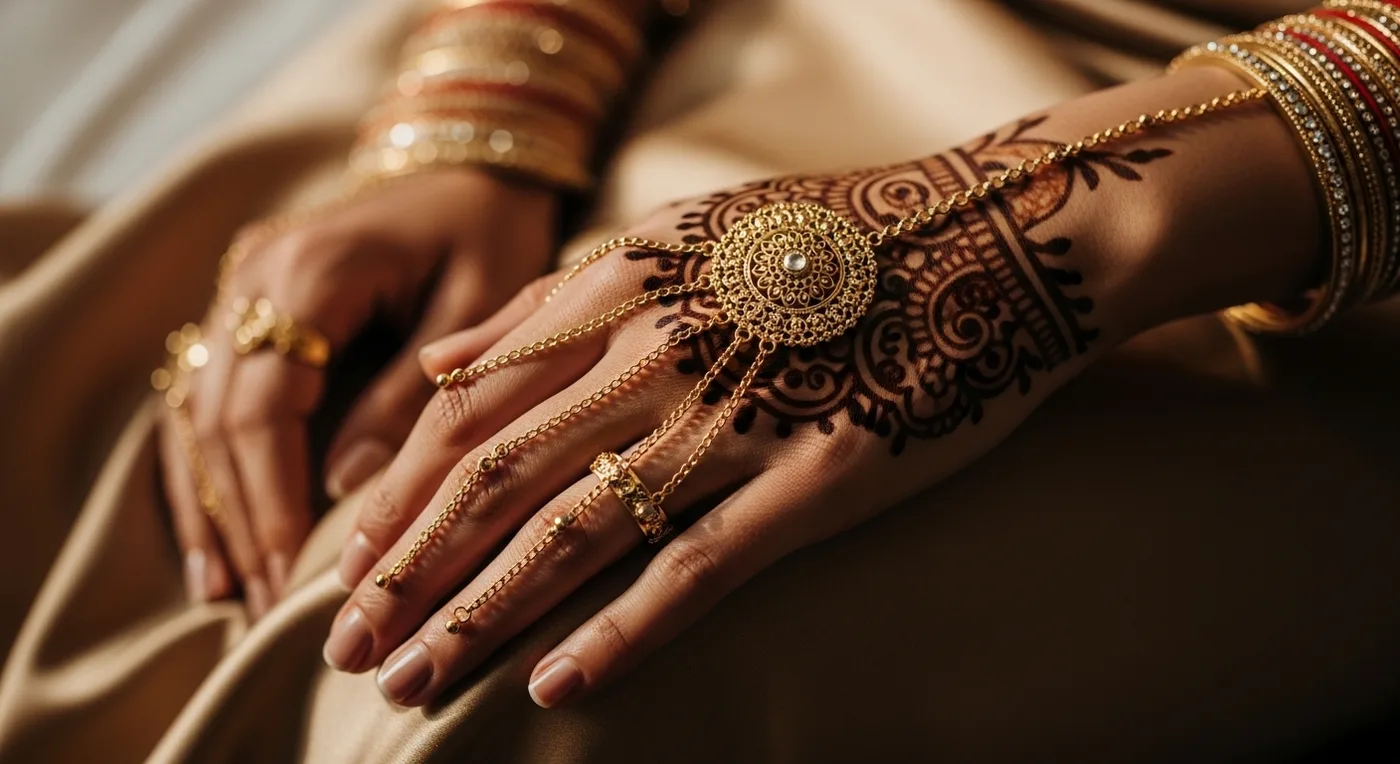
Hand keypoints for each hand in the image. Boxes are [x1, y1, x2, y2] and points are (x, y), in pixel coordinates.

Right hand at [159, 169, 556, 616]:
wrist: (472, 167)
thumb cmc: (492, 229)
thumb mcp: (482, 303)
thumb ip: (416, 394)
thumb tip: (349, 493)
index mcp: (312, 268)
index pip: (267, 403)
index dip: (273, 497)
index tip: (291, 576)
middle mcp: (254, 275)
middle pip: (221, 416)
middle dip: (244, 518)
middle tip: (267, 610)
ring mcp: (240, 288)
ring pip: (197, 411)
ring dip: (212, 504)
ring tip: (229, 594)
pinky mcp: (247, 307)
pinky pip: (205, 396)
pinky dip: (207, 470)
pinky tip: (218, 541)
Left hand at [321, 109, 1185, 706]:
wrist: (988, 237)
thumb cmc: (827, 238)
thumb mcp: (675, 233)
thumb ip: (553, 299)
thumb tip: (442, 362)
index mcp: (615, 297)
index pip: (466, 410)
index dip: (395, 494)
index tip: (344, 562)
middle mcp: (653, 361)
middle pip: (494, 480)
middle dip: (407, 573)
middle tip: (344, 649)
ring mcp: (731, 423)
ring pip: (572, 532)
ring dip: (480, 614)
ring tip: (412, 683)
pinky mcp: (812, 481)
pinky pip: (698, 569)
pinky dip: (622, 633)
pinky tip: (557, 688)